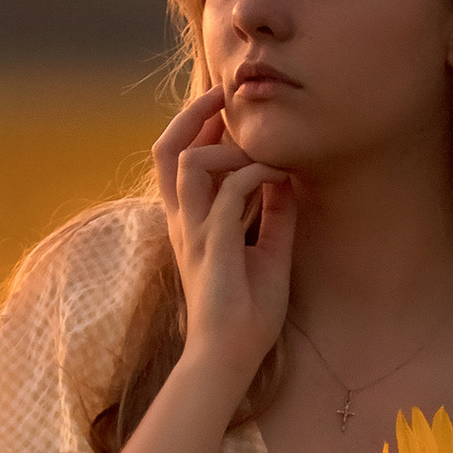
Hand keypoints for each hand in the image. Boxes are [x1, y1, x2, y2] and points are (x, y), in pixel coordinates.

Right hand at [151, 88, 295, 397]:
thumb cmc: (245, 314)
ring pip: (190, 161)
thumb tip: (287, 179)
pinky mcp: (212, 246)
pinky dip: (255, 175)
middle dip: (192, 115)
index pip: (177, 161)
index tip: (225, 107)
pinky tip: (280, 178)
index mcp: (190, 223)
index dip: (194, 127)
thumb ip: (274, 216)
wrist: (229, 358)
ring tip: (262, 153)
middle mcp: (183, 222)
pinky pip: (229, 192)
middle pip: (166, 150)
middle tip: (222, 95)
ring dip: (228, 147)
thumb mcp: (268, 252)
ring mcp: (194, 232)